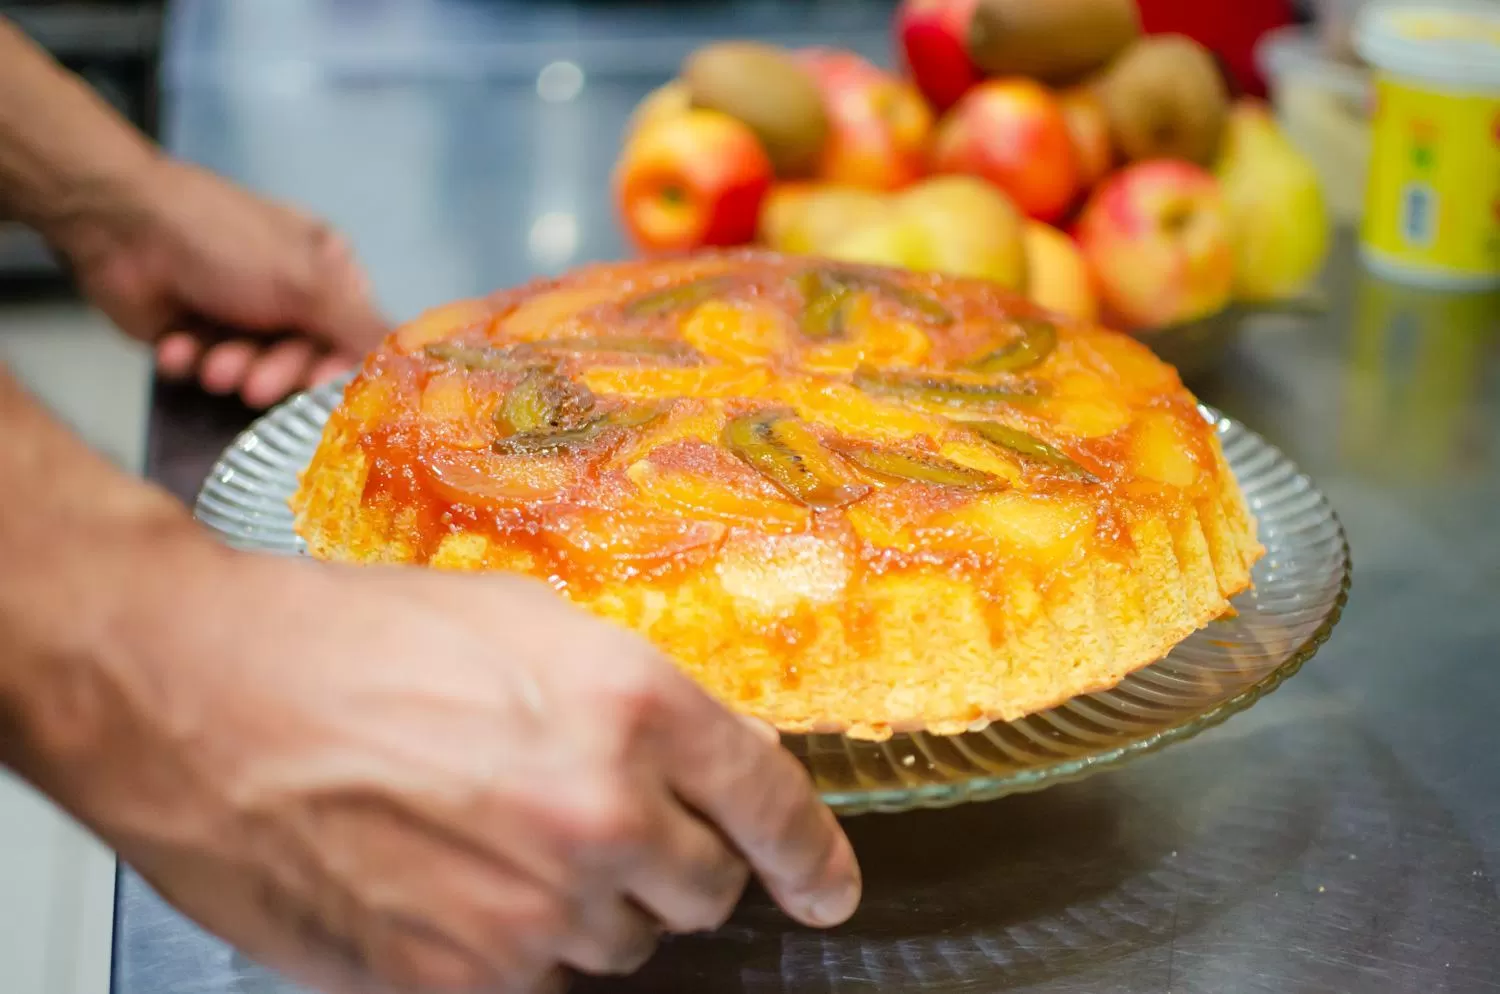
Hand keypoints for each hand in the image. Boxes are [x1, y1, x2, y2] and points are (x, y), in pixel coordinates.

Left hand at [56, 159, 388, 408]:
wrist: (122, 226)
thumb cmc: (226, 243)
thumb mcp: (306, 284)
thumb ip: (361, 328)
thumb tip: (420, 358)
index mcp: (326, 266)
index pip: (352, 332)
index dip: (336, 364)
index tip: (316, 386)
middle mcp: (290, 290)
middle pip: (303, 355)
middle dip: (272, 369)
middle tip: (250, 383)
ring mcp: (242, 311)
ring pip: (254, 366)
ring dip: (230, 367)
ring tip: (209, 362)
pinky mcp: (197, 331)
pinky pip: (208, 365)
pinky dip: (191, 359)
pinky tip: (177, 344)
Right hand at [67, 542, 859, 993]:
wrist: (205, 696)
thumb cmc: (349, 639)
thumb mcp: (522, 622)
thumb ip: (627, 698)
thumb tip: (689, 760)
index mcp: (631, 705)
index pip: (771, 802)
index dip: (812, 854)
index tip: (827, 886)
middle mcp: (601, 816)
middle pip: (705, 891)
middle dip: (674, 866)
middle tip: (603, 827)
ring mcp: (531, 913)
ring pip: (622, 948)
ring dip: (590, 910)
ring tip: (497, 842)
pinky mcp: (456, 981)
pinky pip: (538, 985)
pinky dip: (518, 948)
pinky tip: (455, 886)